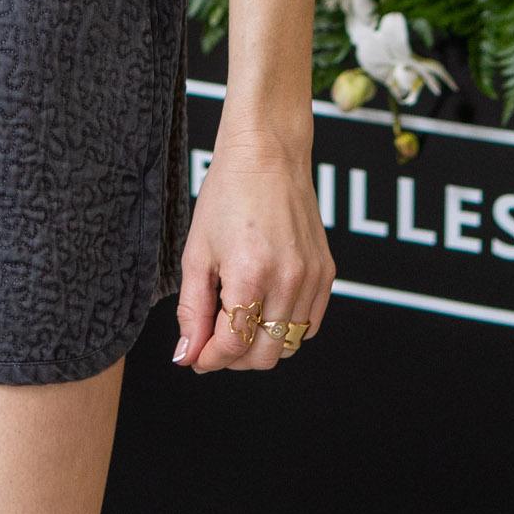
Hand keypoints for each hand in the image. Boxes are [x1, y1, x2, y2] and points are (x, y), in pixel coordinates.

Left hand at [174, 120, 333, 374]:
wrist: (268, 154)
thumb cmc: (228, 195)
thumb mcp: (197, 253)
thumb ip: (192, 310)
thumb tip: (186, 356)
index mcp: (250, 274)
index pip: (232, 346)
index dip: (208, 359)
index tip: (195, 356)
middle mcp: (288, 280)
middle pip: (263, 356)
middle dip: (232, 358)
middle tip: (212, 340)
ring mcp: (312, 277)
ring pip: (288, 345)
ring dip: (259, 345)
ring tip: (237, 321)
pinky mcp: (326, 272)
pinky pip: (310, 324)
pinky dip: (286, 328)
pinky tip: (264, 307)